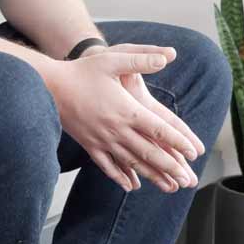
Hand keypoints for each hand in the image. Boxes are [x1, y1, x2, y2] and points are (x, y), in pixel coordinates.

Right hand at [44, 50, 202, 192]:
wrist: (50, 87)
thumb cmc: (81, 72)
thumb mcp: (112, 60)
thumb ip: (140, 59)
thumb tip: (167, 56)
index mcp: (126, 110)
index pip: (158, 130)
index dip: (178, 142)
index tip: (193, 152)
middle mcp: (116, 129)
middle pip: (149, 152)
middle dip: (170, 167)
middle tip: (188, 180)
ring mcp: (101, 140)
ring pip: (131, 163)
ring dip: (151, 176)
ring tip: (169, 187)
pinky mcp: (89, 144)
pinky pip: (107, 165)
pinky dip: (120, 177)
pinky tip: (131, 186)